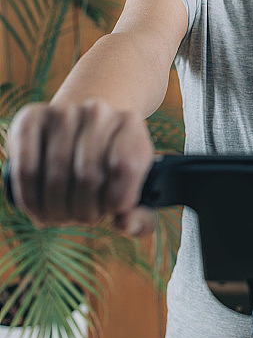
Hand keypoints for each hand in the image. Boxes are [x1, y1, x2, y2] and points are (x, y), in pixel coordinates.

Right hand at [7, 99, 155, 235]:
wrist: (81, 126)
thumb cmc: (110, 164)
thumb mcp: (134, 184)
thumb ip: (141, 213)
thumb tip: (124, 224)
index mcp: (130, 125)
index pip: (126, 166)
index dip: (118, 199)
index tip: (112, 210)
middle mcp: (98, 112)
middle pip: (88, 176)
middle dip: (84, 212)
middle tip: (83, 218)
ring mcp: (63, 112)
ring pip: (56, 177)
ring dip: (58, 211)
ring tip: (62, 216)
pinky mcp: (30, 118)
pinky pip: (27, 169)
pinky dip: (31, 199)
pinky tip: (39, 210)